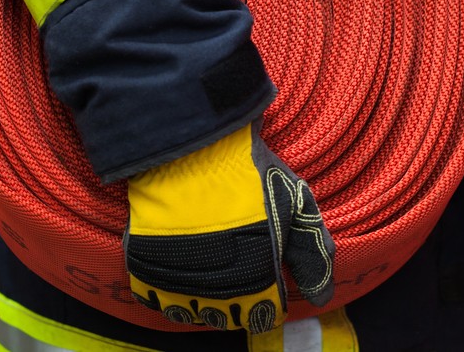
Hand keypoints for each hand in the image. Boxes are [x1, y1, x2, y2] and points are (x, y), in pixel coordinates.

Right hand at [124, 123, 334, 332]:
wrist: (194, 146)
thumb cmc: (250, 172)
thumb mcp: (297, 205)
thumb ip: (313, 255)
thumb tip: (321, 299)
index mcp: (257, 280)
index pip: (263, 315)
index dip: (267, 300)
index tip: (264, 283)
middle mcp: (216, 290)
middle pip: (227, 317)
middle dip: (235, 300)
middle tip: (235, 269)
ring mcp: (176, 280)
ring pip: (189, 311)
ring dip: (200, 298)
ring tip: (207, 270)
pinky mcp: (143, 266)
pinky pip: (153, 297)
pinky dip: (164, 291)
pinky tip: (177, 270)